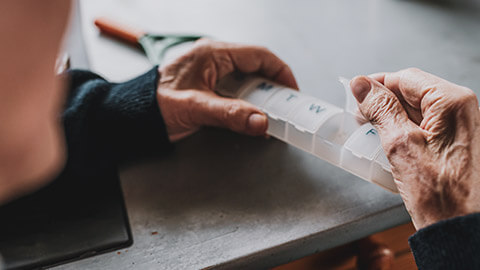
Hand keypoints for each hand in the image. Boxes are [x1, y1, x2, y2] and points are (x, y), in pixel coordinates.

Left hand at [157, 39, 297, 141]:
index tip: (292, 91)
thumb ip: (230, 115)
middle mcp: (214, 57)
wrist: (131, 115)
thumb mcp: (195, 109)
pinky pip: (235, 88)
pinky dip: (247, 101)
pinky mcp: (207, 83)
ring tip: (271, 114)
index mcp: (212, 53)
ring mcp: (210, 70)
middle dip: (273, 86)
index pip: (258, 55)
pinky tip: (250, 115)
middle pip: (255, 66)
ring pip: (246, 78)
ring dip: (260, 96)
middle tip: (285, 107)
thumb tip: (262, 122)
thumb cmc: (155, 105)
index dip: (280, 72)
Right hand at [350, 68, 479, 228]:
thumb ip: (380, 109)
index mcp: (452, 102)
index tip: (355, 93)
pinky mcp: (458, 142)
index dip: (376, 84)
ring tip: (372, 134)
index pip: (405, 78)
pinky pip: (427, 126)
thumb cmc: (439, 195)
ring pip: (419, 109)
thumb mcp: (400, 145)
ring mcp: (462, 126)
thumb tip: (361, 84)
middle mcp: (462, 109)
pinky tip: (391, 145)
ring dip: (393, 118)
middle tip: (360, 118)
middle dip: (384, 103)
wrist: (462, 230)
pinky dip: (405, 131)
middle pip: (413, 92)